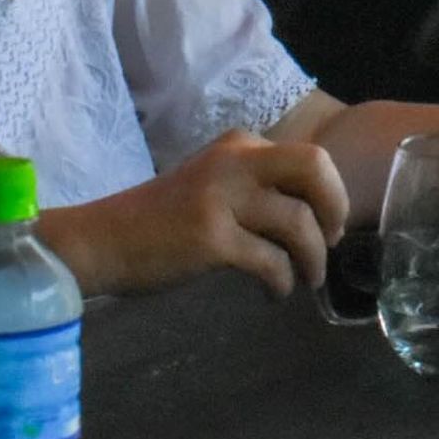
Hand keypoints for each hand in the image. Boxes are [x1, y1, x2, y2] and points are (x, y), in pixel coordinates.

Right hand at [76, 130, 348, 296]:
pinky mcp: (210, 237)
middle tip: (331, 242)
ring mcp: (221, 197)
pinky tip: (272, 294)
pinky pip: (272, 262)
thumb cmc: (164, 219)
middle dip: (335, 208)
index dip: (331, 194)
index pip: (310, 156)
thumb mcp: (216, 184)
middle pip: (314, 168)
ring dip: (313, 259)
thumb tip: (319, 213)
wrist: (104, 240)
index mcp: (239, 144)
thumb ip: (258, 186)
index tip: (330, 225)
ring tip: (305, 280)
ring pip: (299, 222)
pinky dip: (281, 284)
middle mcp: (234, 160)